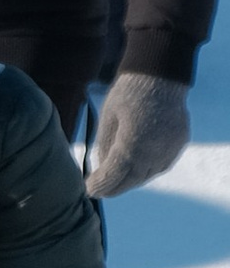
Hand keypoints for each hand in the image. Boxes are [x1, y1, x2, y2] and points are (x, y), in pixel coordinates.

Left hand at [87, 71, 189, 200]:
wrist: (159, 76)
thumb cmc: (128, 94)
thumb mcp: (108, 118)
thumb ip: (105, 146)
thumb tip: (103, 167)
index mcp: (132, 143)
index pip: (114, 174)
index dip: (100, 184)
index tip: (89, 190)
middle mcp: (154, 151)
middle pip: (132, 179)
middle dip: (115, 187)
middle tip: (100, 191)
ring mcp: (169, 149)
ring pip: (147, 175)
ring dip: (130, 180)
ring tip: (115, 182)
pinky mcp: (178, 145)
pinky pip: (160, 165)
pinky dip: (146, 170)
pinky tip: (135, 169)